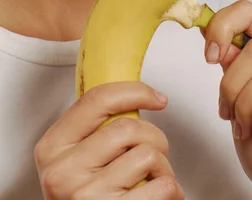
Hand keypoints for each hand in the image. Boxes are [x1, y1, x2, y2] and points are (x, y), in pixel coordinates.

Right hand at [34, 82, 183, 198]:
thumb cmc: (82, 198)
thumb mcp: (72, 160)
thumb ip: (90, 131)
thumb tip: (133, 97)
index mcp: (52, 148)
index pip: (97, 100)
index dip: (134, 91)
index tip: (156, 98)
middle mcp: (64, 173)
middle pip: (129, 128)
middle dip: (154, 136)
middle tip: (154, 151)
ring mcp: (88, 197)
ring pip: (148, 155)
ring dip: (163, 166)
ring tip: (153, 178)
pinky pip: (162, 186)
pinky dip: (172, 188)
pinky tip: (161, 194)